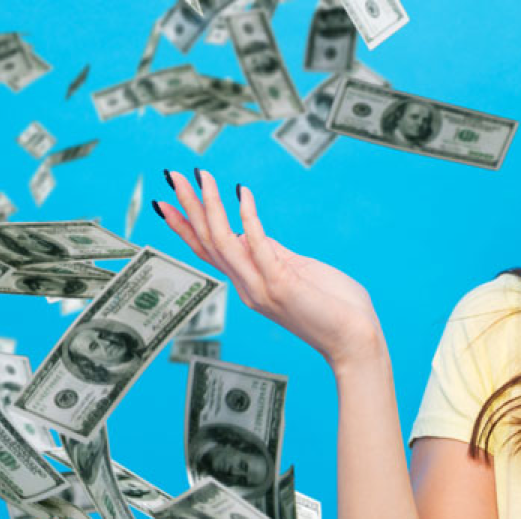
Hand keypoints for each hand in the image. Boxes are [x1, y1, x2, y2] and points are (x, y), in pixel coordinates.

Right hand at [153, 168, 382, 367]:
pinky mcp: (281, 285)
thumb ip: (274, 255)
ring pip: (222, 242)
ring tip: (200, 177)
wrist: (355, 341)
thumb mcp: (297, 272)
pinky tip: (242, 193)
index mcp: (250, 285)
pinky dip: (248, 218)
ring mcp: (261, 288)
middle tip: (172, 174)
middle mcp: (248, 288)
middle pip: (208, 243)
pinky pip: (258, 246)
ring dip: (209, 207)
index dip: (185, 227)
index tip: (164, 202)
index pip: (209, 252)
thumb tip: (251, 233)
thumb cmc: (335, 307)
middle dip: (189, 207)